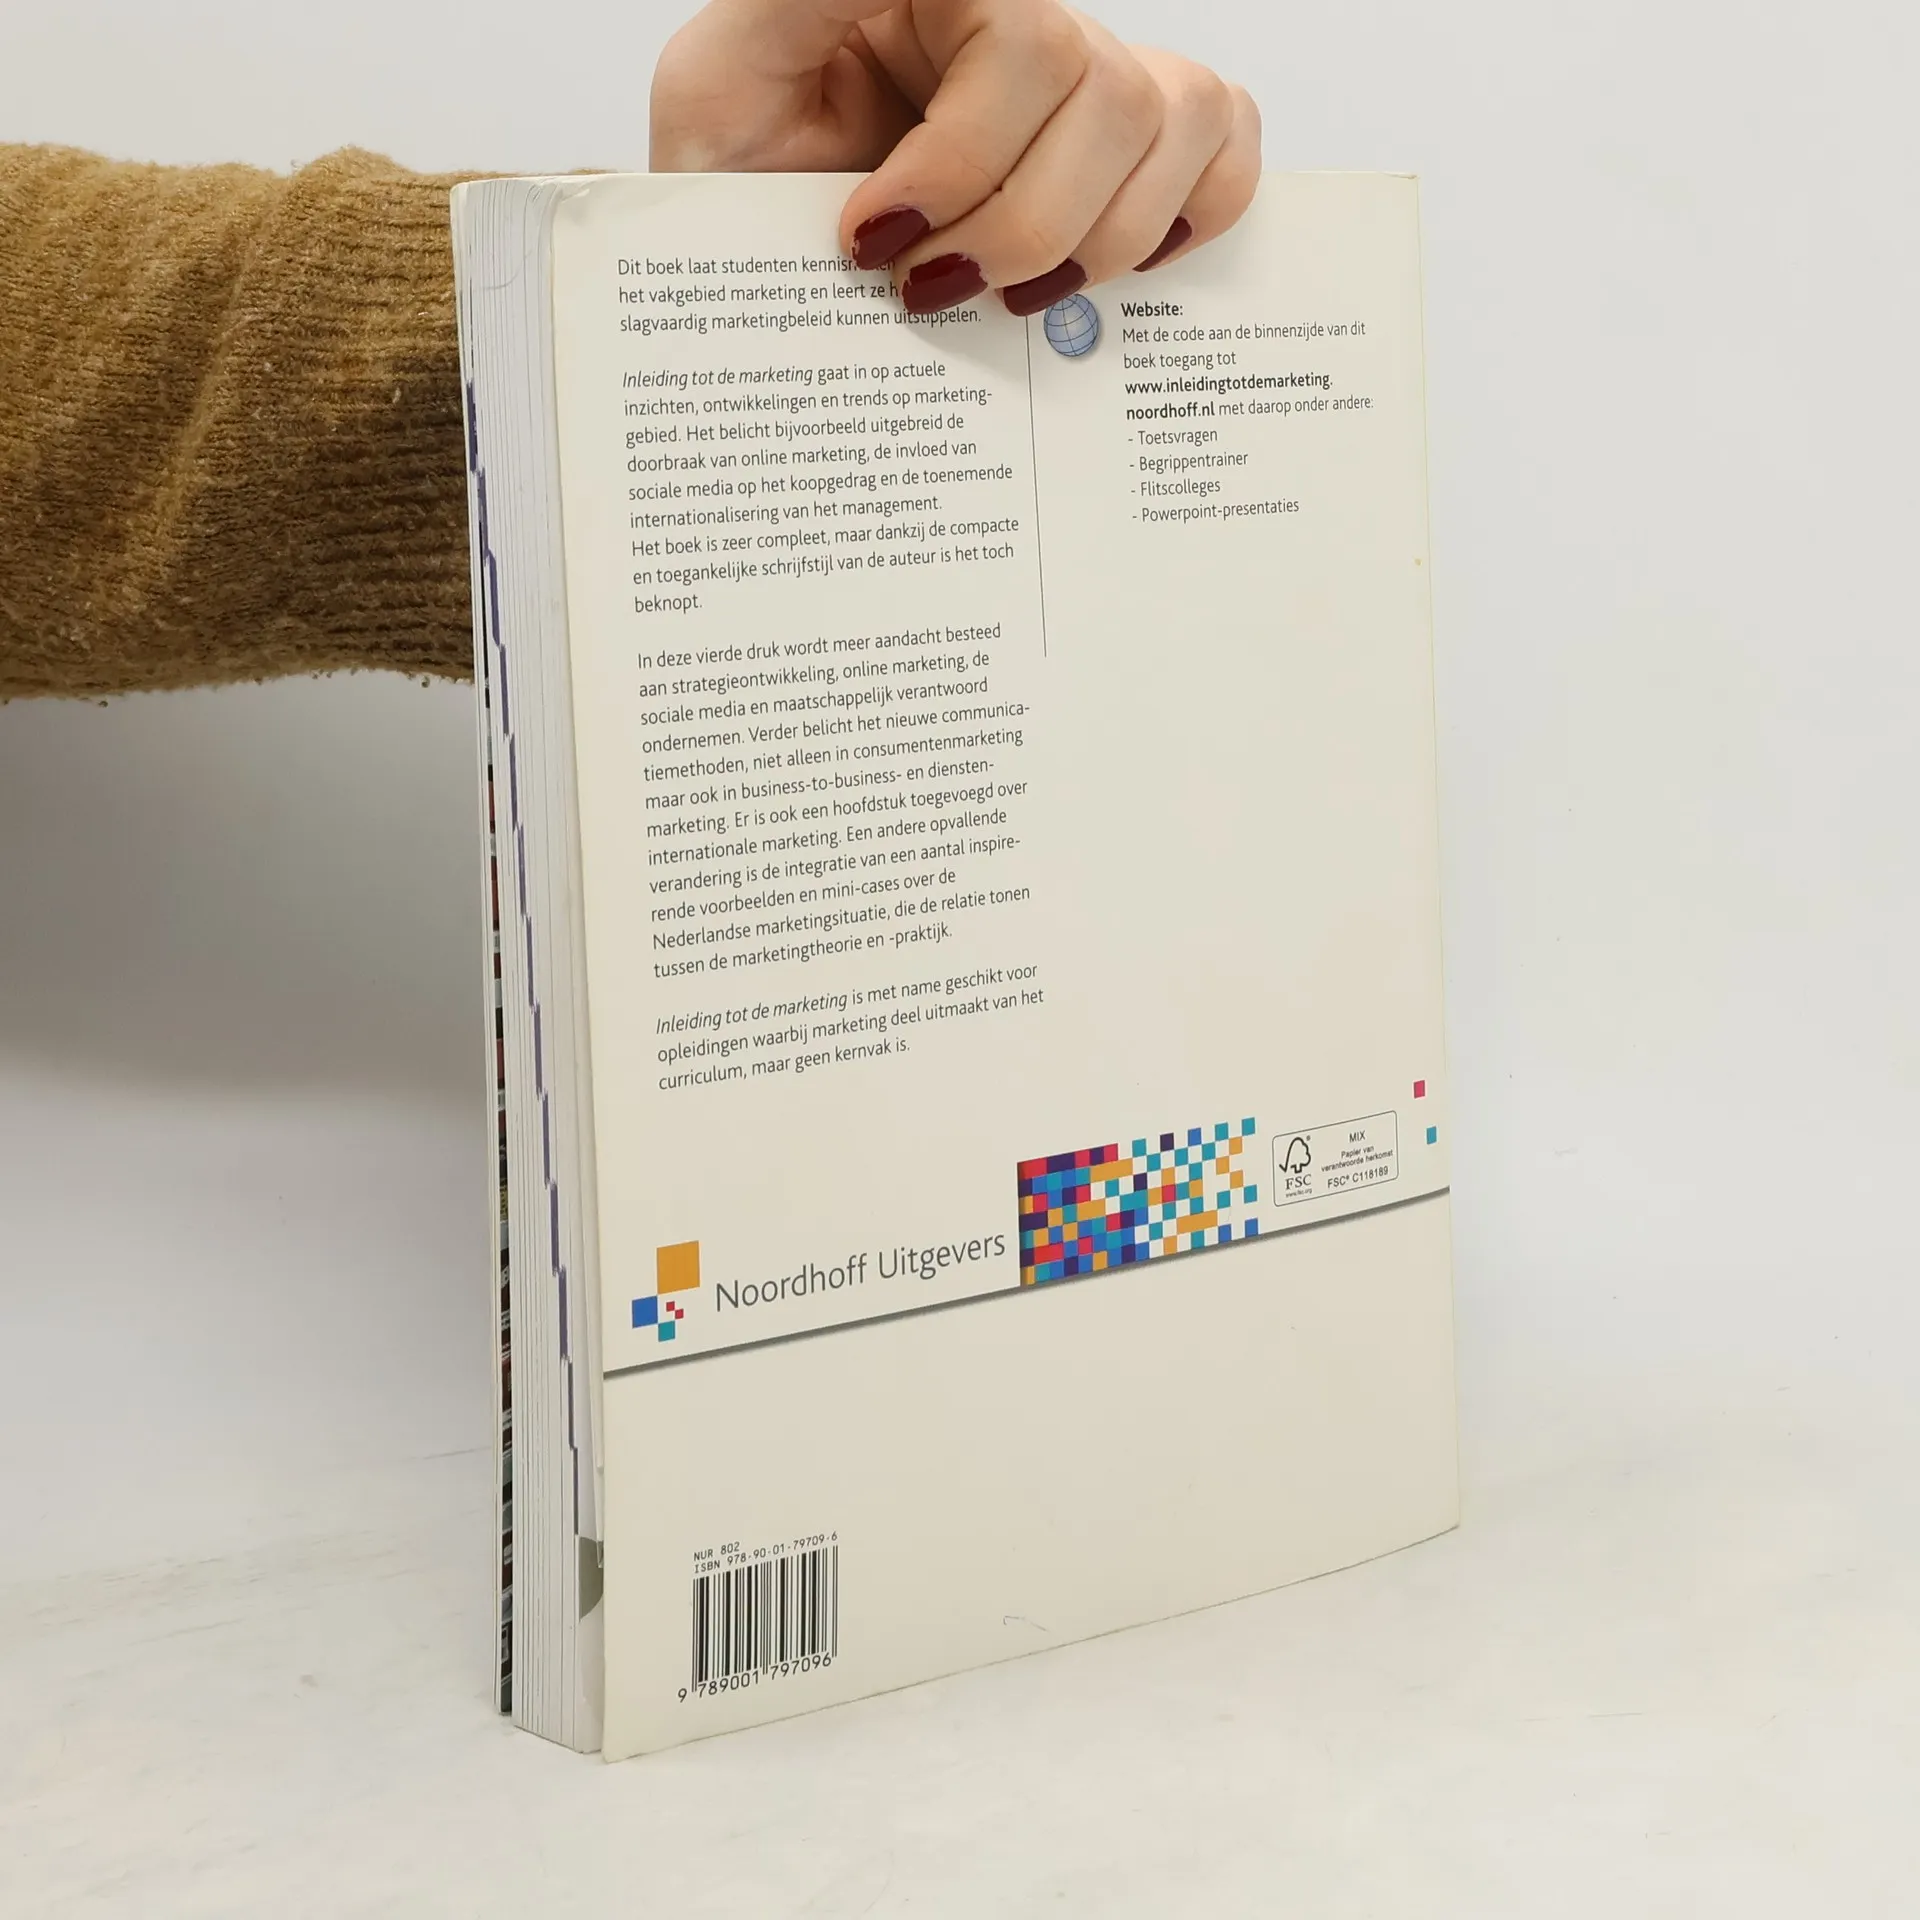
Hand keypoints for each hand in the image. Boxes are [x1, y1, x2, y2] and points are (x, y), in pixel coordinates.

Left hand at [651, 0, 1259, 314]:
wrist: (753, 257)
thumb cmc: (738, 171)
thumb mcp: (718, 83)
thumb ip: (789, 9)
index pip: (1025, 44)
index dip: (961, 163)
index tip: (872, 239)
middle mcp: (1026, 20)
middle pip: (1110, 99)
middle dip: (1019, 226)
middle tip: (925, 287)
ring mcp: (1090, 78)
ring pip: (1172, 128)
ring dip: (1090, 243)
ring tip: (997, 298)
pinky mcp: (1132, 146)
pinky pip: (1226, 145)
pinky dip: (1185, 215)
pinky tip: (1099, 265)